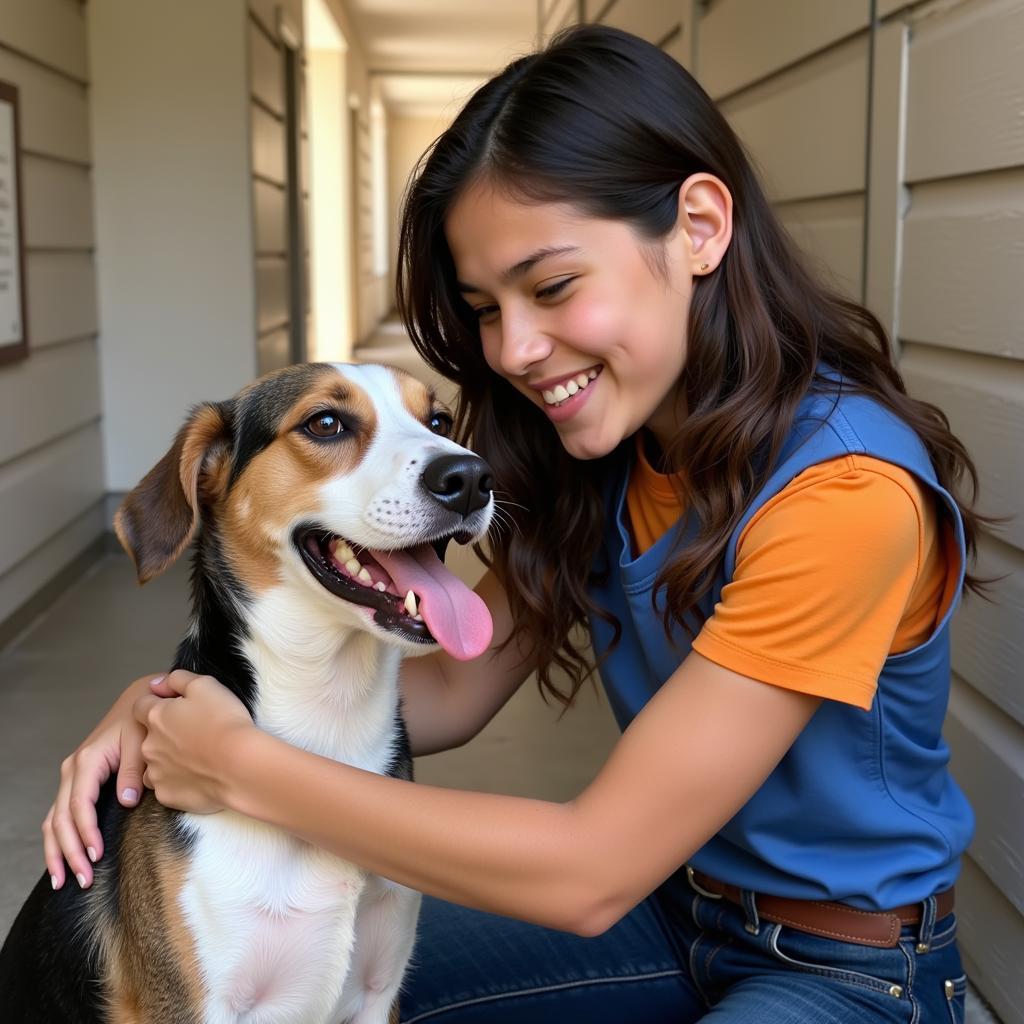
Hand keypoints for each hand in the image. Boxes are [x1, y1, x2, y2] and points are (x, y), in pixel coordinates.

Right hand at [43, 672, 178, 889]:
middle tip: (84, 879)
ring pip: (54, 820)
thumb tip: (126, 802)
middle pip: (61, 819)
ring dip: (58, 852)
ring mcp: (72, 776)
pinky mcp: (78, 781)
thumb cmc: (142, 719)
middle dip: (69, 852)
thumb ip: (132, 771)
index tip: (97, 855)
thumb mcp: (141, 740)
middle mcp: (73, 770)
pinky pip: (59, 814)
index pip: (79, 805)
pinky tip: (62, 860)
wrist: (139, 701)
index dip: (85, 832)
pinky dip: (58, 839)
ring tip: (65, 881)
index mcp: (88, 761)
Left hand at [132, 670, 253, 814]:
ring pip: (154, 765)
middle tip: (193, 733)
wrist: (239, 765)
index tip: (177, 706)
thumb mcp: (205, 685)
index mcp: (155, 716)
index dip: (157, 703)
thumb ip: (177, 679)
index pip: (141, 705)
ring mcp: (156, 773)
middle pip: (147, 736)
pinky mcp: (167, 796)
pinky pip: (167, 787)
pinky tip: (198, 777)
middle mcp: (148, 745)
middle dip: (164, 734)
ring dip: (167, 760)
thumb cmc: (224, 721)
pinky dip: (178, 782)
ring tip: (195, 758)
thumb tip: (158, 683)